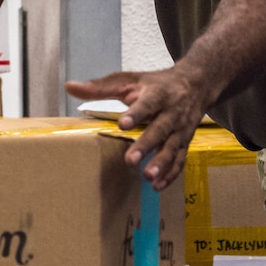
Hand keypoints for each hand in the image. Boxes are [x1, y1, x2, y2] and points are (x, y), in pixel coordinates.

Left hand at [66, 68, 211, 188]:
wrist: (196, 84)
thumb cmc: (155, 84)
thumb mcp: (129, 80)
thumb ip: (100, 87)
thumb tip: (69, 87)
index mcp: (158, 93)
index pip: (148, 103)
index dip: (136, 113)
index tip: (122, 124)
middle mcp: (172, 112)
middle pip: (160, 129)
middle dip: (147, 145)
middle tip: (131, 160)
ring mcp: (181, 129)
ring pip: (173, 147)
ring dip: (162, 163)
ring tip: (148, 176)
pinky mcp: (185, 142)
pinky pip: (180, 159)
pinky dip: (171, 174)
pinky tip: (157, 186)